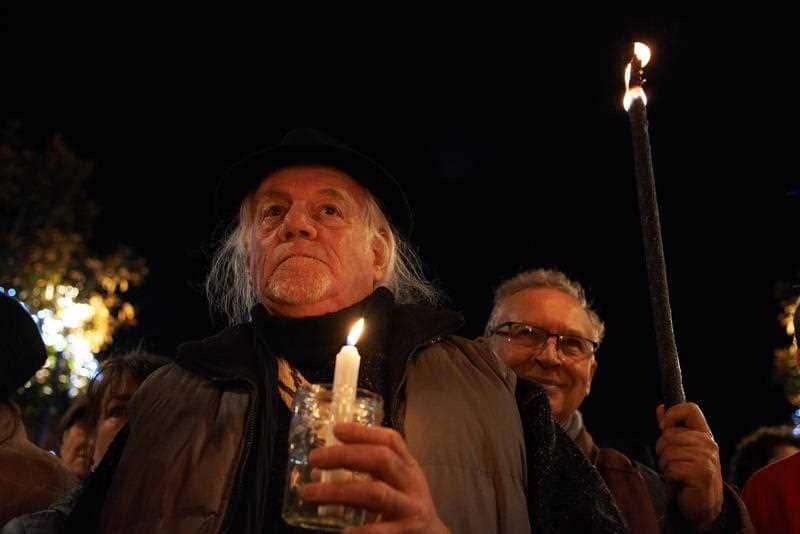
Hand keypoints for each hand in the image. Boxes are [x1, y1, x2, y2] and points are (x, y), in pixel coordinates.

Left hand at [302, 422, 449, 533]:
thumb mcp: (395, 483)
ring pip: (375, 493)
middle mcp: (412, 483)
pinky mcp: (406, 533)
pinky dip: (359, 531)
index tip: (336, 429)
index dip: (363, 432)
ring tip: (310, 492)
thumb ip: (365, 473)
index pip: (390, 440)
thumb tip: (318, 471)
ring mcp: (410, 508)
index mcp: (408, 466)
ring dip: (338, 491)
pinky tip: (342, 532)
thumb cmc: (405, 507)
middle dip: (345, 456)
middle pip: (381, 460)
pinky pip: (379, 531)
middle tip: (315, 458)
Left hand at [656, 403, 723, 529]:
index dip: (672, 414)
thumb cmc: (689, 473)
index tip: (664, 428)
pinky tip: (678, 481)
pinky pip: (671, 468)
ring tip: (676, 473)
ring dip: (665, 465)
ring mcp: (707, 459)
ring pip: (668, 452)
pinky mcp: (701, 474)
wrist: (703, 505)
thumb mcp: (682, 448)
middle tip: (672, 463)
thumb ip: (672, 428)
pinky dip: (669, 476)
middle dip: (662, 450)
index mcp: (704, 434)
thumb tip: (661, 407)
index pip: (690, 408)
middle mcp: (708, 444)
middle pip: (669, 434)